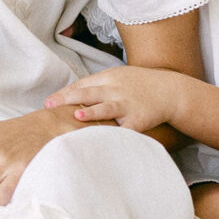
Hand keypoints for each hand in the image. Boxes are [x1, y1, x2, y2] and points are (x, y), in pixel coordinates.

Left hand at [47, 66, 186, 133]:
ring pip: (106, 108)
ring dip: (92, 113)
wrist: (169, 90)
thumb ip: (96, 85)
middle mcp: (116, 90)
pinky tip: (103, 142)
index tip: (48, 102)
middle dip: (68, 99)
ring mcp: (127, 105)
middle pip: (89, 93)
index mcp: (108, 78)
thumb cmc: (139, 84)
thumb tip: (69, 94)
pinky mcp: (138, 120)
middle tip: (50, 105)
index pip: (82, 85)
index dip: (64, 93)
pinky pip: (124, 130)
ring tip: (77, 116)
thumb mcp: (118, 76)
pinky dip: (114, 136)